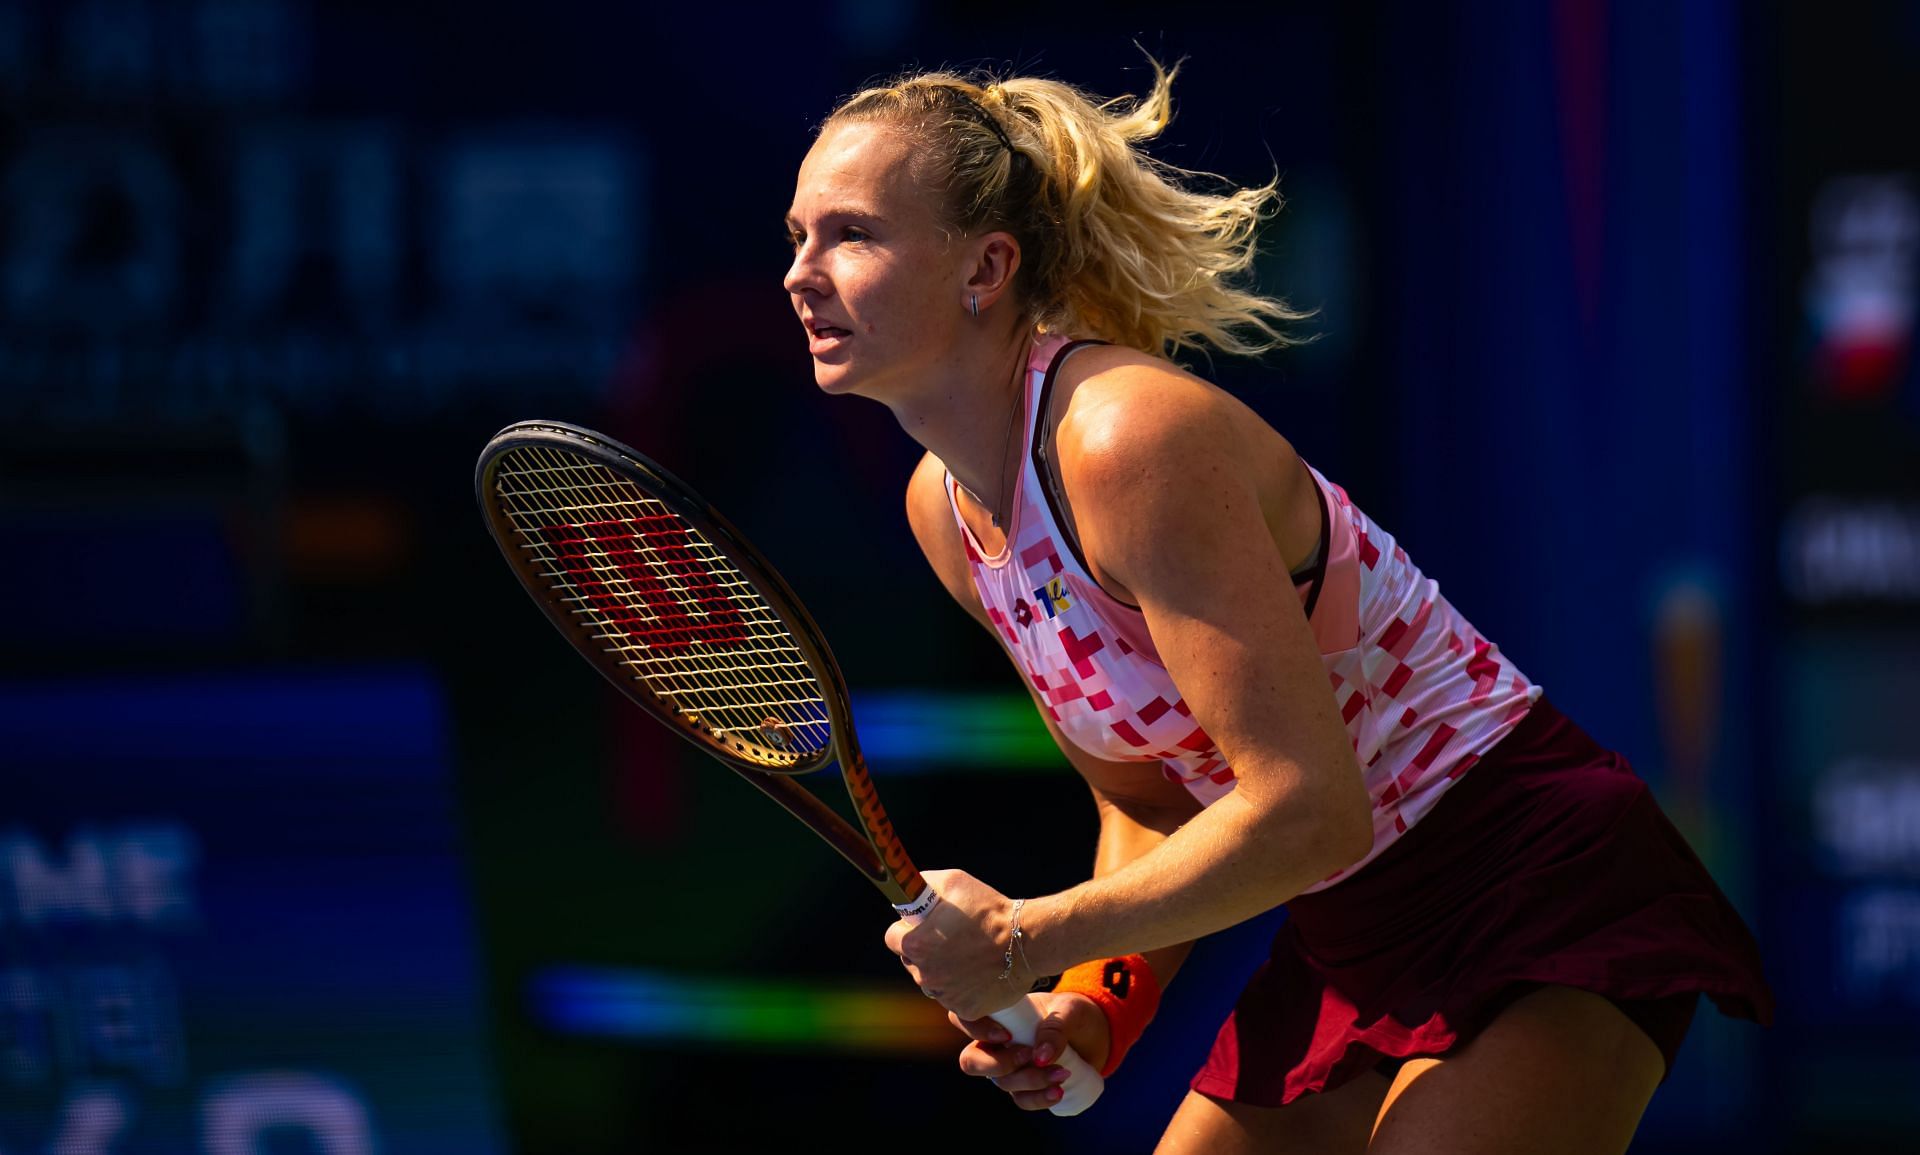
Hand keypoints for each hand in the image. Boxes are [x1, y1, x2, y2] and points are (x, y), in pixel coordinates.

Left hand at [884, 869, 1031, 1020]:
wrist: (1027, 940)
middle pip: (911, 961)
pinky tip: (977, 972)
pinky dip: (962, 987)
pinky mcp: (965, 1009)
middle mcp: (925, 974)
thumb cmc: (990, 910)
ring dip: (943, 970)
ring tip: (968, 954)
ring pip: (933, 980)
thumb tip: (910, 891)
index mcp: (916, 945)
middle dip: (925, 950)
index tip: (922, 925)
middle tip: (950, 938)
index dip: (907, 928)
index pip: (892, 938)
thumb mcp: (954, 881)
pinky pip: (954, 997)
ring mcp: (945, 995)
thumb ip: (923, 885)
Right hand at [951, 991, 1110, 1110]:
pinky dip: (1039, 1098)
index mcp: (996, 1015)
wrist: (1095, 1036)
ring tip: (1063, 1072)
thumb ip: (1054, 1027)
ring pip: (1001, 1083)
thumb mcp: (1068, 1011)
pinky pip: (1021, 1100)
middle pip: (970, 1061)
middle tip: (1029, 1056)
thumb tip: (1040, 1056)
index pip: (962, 1018)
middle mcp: (994, 1044)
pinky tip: (1059, 1092)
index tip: (1006, 1035)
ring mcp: (1007, 1068)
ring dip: (1031, 1080)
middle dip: (997, 1065)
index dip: (975, 1030)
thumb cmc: (1073, 1014)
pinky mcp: (1025, 1088)